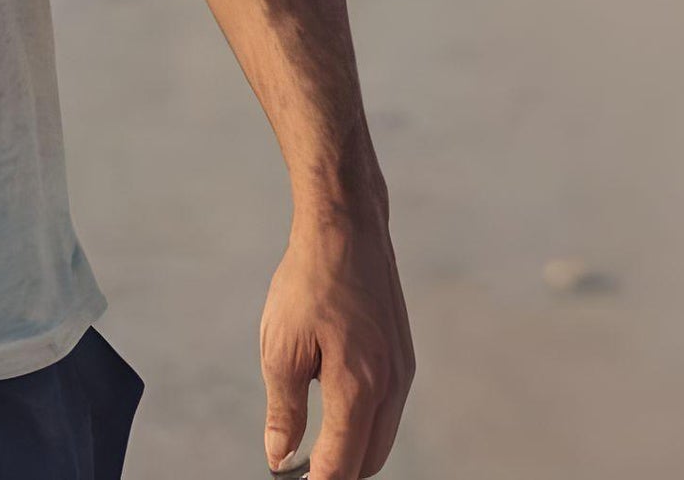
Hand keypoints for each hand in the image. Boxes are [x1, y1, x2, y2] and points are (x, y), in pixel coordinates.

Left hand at [259, 202, 414, 478]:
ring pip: (381, 434)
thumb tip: (280, 456)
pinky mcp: (403, 354)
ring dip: (352, 447)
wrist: (345, 228)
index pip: (342, 464)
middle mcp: (392, 386)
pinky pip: (387, 407)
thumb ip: (284, 409)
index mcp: (359, 388)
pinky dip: (363, 420)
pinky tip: (335, 405)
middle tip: (303, 469)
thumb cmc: (307, 282)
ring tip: (314, 445)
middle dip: (339, 471)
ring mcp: (403, 370)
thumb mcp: (281, 346)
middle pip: (369, 458)